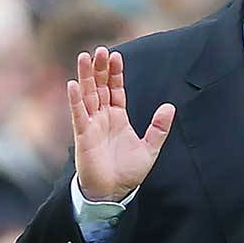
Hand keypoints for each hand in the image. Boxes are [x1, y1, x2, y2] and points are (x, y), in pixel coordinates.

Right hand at [69, 46, 174, 201]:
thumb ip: (159, 128)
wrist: (114, 193)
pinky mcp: (83, 135)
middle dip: (100, 69)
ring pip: (88, 95)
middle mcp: (103, 118)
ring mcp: (92, 125)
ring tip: (85, 56)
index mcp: (118, 118)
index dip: (115, 73)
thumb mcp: (150, 148)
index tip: (116, 56)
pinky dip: (76, 99)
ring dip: (86, 76)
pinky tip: (74, 84)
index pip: (115, 90)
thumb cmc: (128, 173)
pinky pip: (78, 114)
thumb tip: (169, 107)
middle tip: (100, 49)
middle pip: (100, 87)